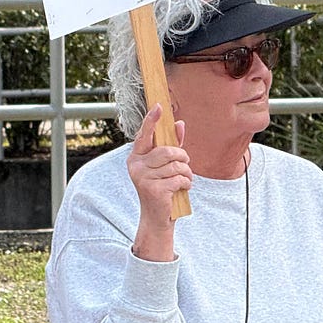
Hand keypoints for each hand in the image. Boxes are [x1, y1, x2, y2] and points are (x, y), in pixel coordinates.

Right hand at [126, 104, 188, 259]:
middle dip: (182, 157)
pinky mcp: (153, 189)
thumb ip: (172, 145)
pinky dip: (186, 183)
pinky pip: (179, 178)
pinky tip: (181, 189)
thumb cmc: (162, 187)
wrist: (157, 217)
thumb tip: (179, 123)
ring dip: (186, 173)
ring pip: (176, 165)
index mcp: (136, 157)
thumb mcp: (166, 165)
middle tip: (185, 164)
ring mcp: (142, 178)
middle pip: (167, 151)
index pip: (144, 135)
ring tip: (183, 180)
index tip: (159, 105)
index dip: (152, 120)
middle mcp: (135, 166)